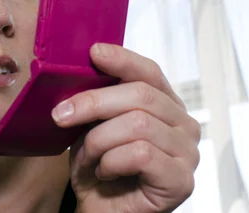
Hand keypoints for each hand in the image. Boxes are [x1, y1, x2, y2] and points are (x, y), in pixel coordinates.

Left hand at [52, 43, 200, 212]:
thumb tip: (84, 64)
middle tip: (61, 115)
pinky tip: (104, 172)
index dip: (122, 59)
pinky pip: (140, 154)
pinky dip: (111, 162)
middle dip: (93, 102)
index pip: (150, 71)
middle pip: (141, 95)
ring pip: (138, 124)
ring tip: (88, 157)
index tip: (93, 53)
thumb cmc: (99, 168)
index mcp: (165, 105)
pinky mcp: (181, 180)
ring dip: (99, 141)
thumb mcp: (93, 124)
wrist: (101, 212)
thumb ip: (98, 97)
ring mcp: (187, 153)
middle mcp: (184, 125)